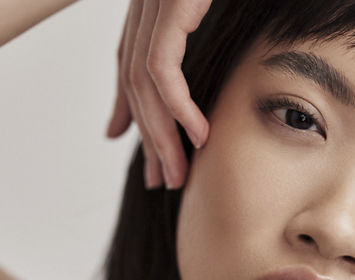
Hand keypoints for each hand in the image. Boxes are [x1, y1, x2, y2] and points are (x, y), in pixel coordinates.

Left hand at [106, 0, 211, 189]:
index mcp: (148, 9)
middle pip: (136, 86)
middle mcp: (142, 7)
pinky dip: (179, 107)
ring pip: (144, 85)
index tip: (147, 157)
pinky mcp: (169, 4)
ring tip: (178, 173)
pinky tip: (198, 135)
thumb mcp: (214, 7)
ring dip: (162, 138)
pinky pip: (162, 68)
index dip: (136, 117)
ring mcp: (151, 5)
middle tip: (162, 180)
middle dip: (150, 140)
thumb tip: (188, 68)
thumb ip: (193, 37)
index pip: (132, 70)